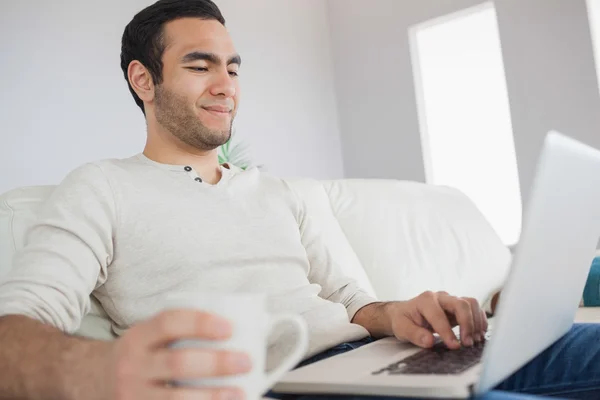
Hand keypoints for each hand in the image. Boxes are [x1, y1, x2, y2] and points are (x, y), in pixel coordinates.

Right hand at [105, 309, 250, 399]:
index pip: (169, 322)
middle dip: (217, 363)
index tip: (229, 328)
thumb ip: (181, 333)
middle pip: (178, 362)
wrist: (90, 380)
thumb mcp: (148, 337)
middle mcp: (132, 366)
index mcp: (139, 337)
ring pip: (176, 398)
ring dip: (213, 396)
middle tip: (245, 361)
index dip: (200, 323)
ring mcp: (132, 395)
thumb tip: (235, 334)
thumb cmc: (138, 356)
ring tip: (239, 392)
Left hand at [386, 291, 487, 349]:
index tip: (454, 346)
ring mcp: (450, 300)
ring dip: (476, 322)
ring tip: (475, 340)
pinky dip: (479, 320)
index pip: (439, 315)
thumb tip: (429, 341)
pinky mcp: (457, 307)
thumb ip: (414, 334)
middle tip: (467, 343)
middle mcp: (440, 297)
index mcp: (424, 300)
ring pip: (470, 304)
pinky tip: (478, 334)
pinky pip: (474, 308)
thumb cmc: (403, 319)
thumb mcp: (401, 328)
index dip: (447, 332)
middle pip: (460, 304)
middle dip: (467, 324)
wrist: (404, 313)